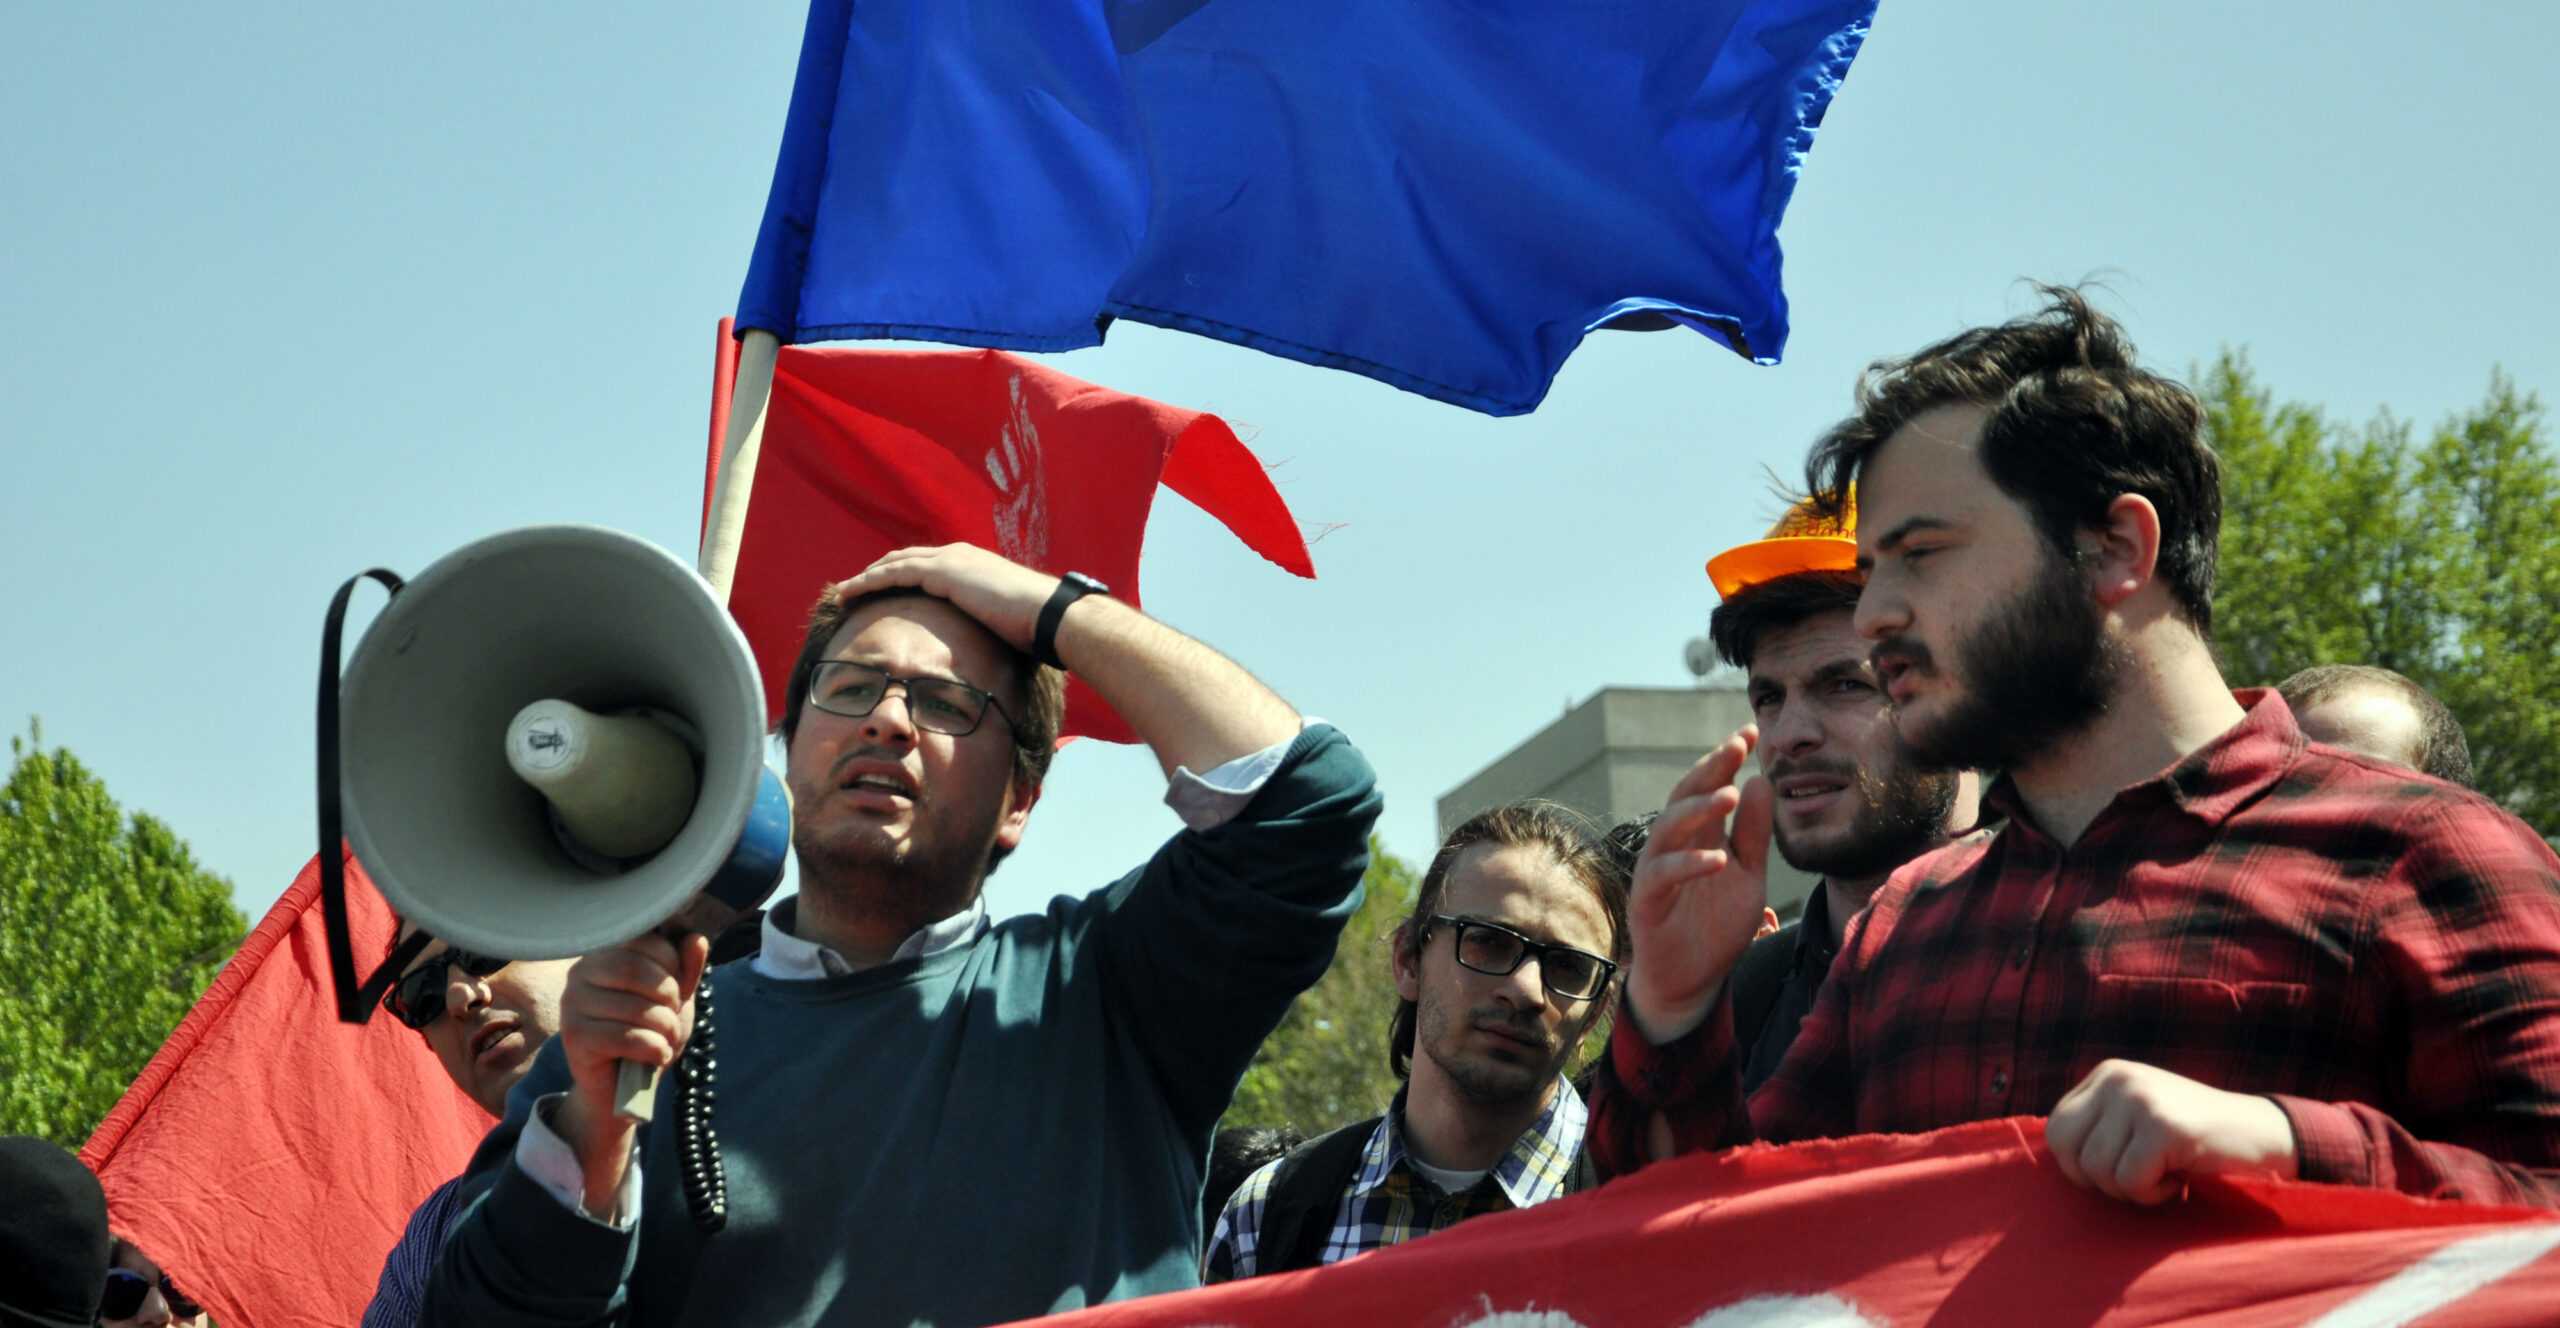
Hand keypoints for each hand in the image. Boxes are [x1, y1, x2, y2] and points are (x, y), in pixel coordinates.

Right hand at [551, 932, 709, 1210]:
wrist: (624, 1088)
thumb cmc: (647, 1034)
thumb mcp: (675, 999)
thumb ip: (686, 969)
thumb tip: (695, 939)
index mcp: (605, 954)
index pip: (646, 941)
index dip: (673, 967)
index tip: (675, 991)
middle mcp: (581, 973)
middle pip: (637, 970)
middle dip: (669, 998)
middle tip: (673, 1020)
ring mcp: (573, 1005)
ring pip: (635, 1007)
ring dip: (666, 1029)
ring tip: (666, 1041)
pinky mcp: (575, 1038)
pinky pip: (627, 1037)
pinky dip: (654, 1049)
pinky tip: (656, 1057)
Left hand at [828, 544, 1060, 653]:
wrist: (1047, 614)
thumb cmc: (1034, 626)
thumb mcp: (1005, 620)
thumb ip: (988, 622)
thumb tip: (986, 645)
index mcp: (972, 565)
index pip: (928, 565)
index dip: (902, 575)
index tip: (883, 590)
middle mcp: (958, 555)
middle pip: (906, 559)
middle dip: (879, 572)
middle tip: (854, 589)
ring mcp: (950, 560)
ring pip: (894, 564)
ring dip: (866, 577)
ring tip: (843, 592)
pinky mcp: (942, 572)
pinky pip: (894, 573)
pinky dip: (869, 581)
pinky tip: (850, 593)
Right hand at [1624, 727, 1773, 1042]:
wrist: (1693, 982)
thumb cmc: (1716, 927)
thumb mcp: (1748, 875)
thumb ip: (1753, 833)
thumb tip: (1760, 781)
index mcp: (1698, 835)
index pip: (1709, 787)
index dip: (1727, 760)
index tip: (1751, 732)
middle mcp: (1673, 846)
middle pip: (1684, 796)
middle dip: (1710, 769)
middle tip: (1736, 746)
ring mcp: (1656, 871)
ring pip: (1668, 828)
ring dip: (1697, 810)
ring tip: (1729, 795)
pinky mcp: (1646, 901)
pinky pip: (1663, 876)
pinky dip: (1689, 865)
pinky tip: (1718, 859)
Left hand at [2045, 1059, 2299, 1203]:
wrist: (2265, 1137)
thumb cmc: (2197, 1140)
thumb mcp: (2138, 1118)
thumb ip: (2099, 1127)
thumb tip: (2054, 1158)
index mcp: (2107, 1075)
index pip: (2056, 1129)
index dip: (2079, 1164)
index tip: (2118, 1170)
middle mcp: (2118, 1079)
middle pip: (2067, 1149)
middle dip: (2098, 1180)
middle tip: (2139, 1179)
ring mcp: (2141, 1100)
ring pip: (2098, 1171)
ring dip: (2132, 1190)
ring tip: (2166, 1174)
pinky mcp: (2164, 1128)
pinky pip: (2130, 1182)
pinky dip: (2154, 1195)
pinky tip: (2181, 1179)